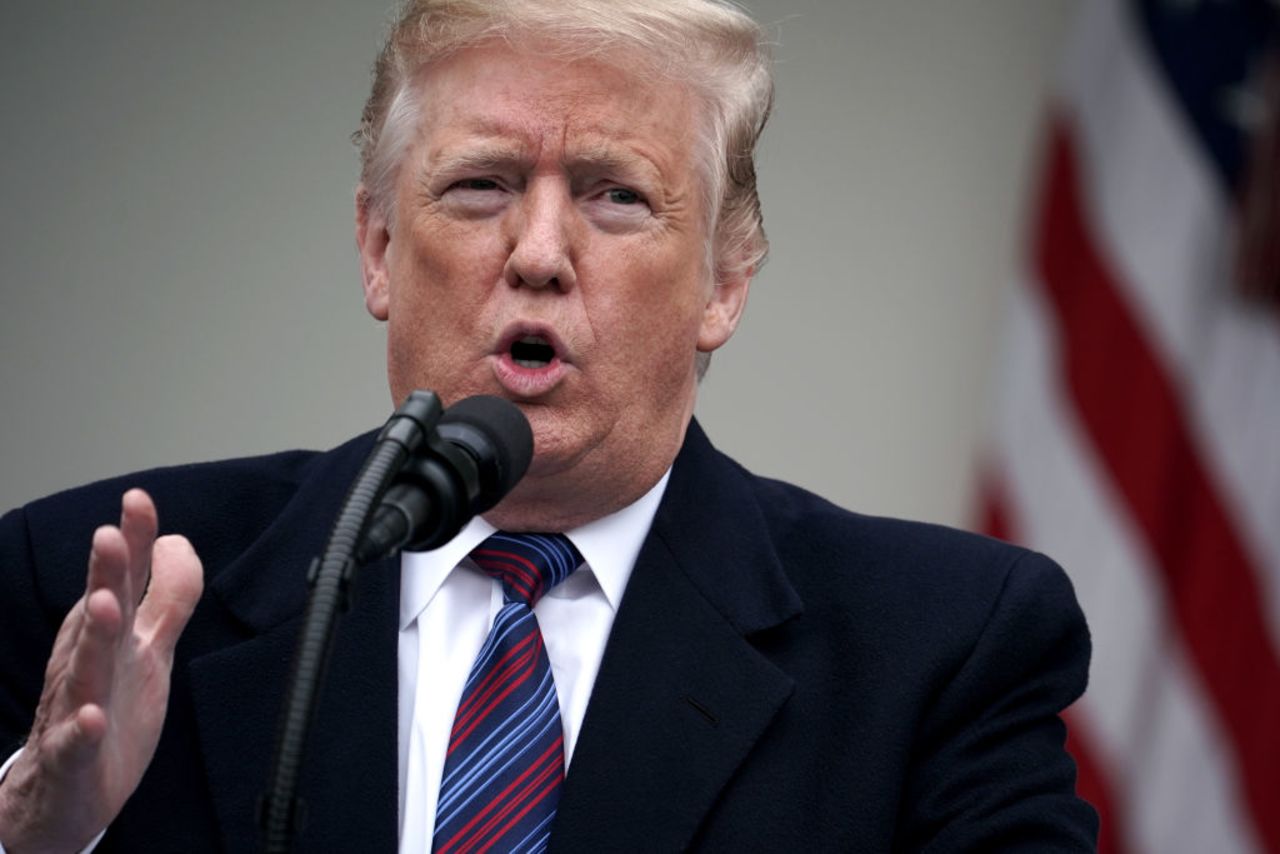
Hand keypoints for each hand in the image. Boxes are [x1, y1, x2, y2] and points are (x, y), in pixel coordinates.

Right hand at [0, 490, 202, 852]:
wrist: (62, 793)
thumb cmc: (107, 708)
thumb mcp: (147, 646)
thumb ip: (168, 596)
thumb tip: (177, 542)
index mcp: (109, 633)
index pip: (124, 579)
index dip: (134, 542)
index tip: (139, 500)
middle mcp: (90, 662)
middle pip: (100, 613)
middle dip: (105, 574)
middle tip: (109, 535)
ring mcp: (76, 708)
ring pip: (84, 669)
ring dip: (93, 636)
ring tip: (104, 605)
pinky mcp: (73, 758)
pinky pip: (75, 744)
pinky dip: (82, 731)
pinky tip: (92, 718)